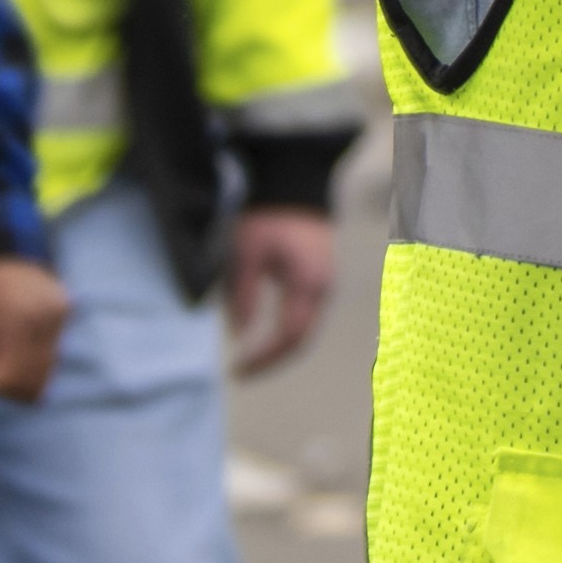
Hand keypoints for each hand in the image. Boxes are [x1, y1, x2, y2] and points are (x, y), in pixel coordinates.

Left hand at [221, 203, 340, 377]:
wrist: (294, 190)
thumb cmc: (268, 218)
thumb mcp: (247, 252)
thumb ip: (243, 293)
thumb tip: (239, 333)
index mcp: (307, 282)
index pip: (289, 335)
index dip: (264, 358)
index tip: (237, 370)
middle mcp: (323, 289)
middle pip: (300, 340)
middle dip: (271, 360)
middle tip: (240, 372)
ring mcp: (325, 286)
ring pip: (305, 331)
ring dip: (278, 349)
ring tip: (249, 359)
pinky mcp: (319, 282)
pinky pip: (305, 318)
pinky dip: (285, 334)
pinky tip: (265, 339)